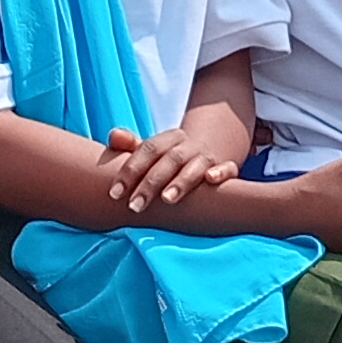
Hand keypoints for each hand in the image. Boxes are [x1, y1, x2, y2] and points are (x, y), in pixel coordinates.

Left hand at [102, 122, 240, 212]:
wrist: (208, 152)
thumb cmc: (169, 160)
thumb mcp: (151, 152)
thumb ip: (129, 146)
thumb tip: (113, 135)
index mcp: (167, 139)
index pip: (147, 150)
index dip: (130, 170)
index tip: (114, 193)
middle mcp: (187, 146)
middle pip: (168, 160)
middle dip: (151, 184)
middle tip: (134, 206)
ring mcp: (207, 157)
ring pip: (194, 166)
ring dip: (181, 181)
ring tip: (167, 199)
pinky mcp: (226, 168)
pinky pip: (228, 168)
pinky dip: (222, 173)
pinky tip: (211, 179)